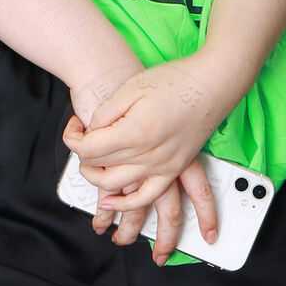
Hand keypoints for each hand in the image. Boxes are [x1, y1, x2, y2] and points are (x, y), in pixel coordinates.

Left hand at [61, 53, 233, 264]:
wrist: (211, 84)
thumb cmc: (174, 81)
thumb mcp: (131, 89)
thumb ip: (106, 113)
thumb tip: (91, 130)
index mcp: (134, 133)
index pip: (88, 148)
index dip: (73, 138)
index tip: (74, 126)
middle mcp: (148, 155)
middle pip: (100, 169)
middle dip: (84, 159)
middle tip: (82, 145)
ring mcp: (163, 166)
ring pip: (121, 190)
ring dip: (101, 188)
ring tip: (91, 178)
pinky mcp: (174, 169)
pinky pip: (149, 196)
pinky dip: (129, 205)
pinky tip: (116, 204)